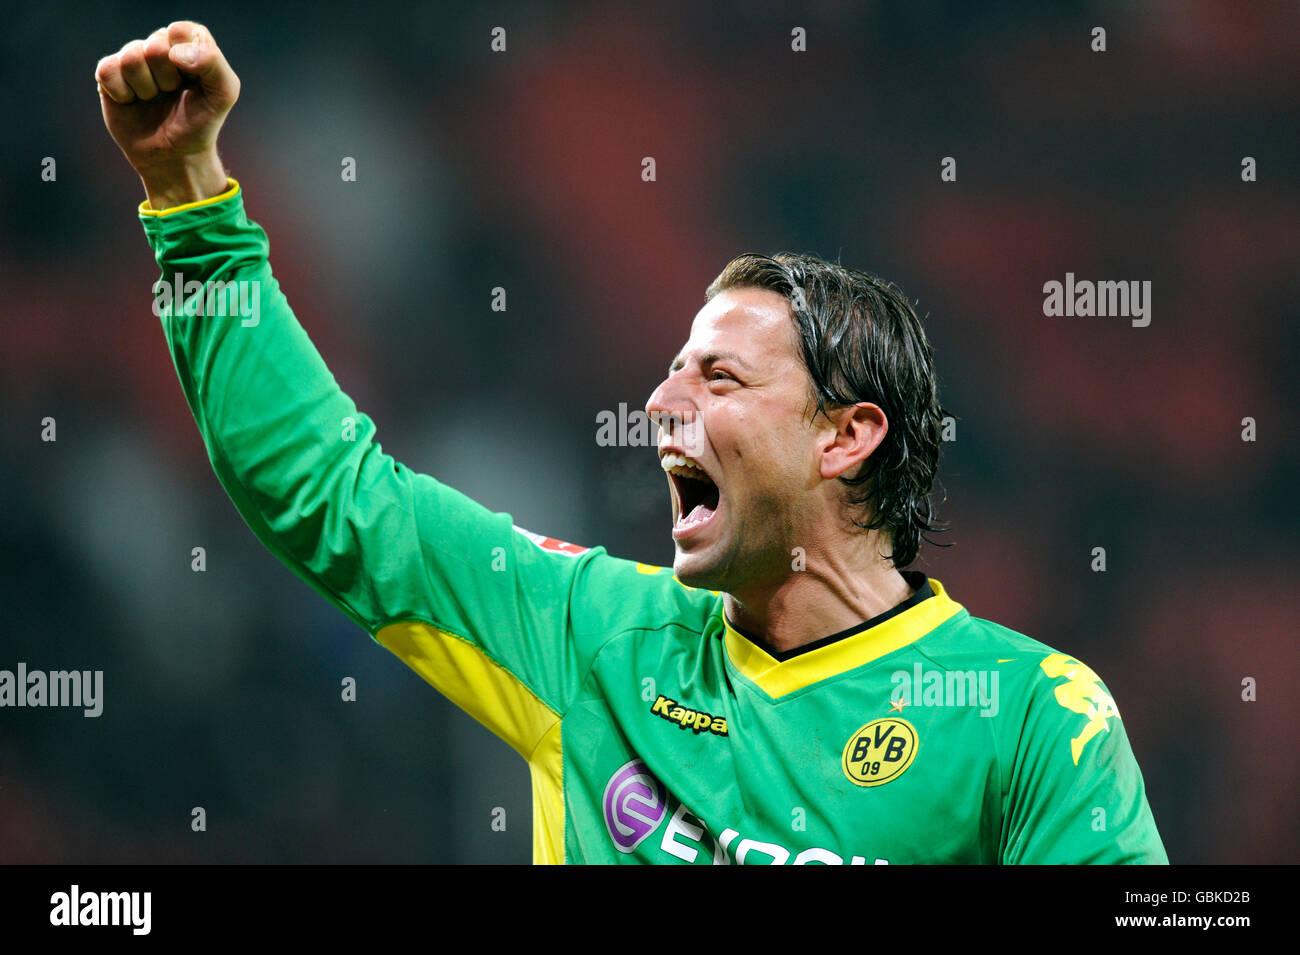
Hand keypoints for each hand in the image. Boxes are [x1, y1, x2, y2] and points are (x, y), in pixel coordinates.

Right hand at [95, 21, 239, 208]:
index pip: (182, 31)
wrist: (174, 155)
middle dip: (167, 79)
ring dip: (146, 88)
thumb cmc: (200, 122)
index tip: (194, 81)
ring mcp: (133, 58)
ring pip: (131, 57)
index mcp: (189, 44)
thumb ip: (214, 65)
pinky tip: (132, 102)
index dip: (188, 59)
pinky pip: (108, 71)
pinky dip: (123, 93)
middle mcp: (160, 46)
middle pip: (155, 46)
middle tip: (172, 94)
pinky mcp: (110, 73)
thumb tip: (175, 52)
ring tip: (153, 99)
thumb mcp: (223, 94)